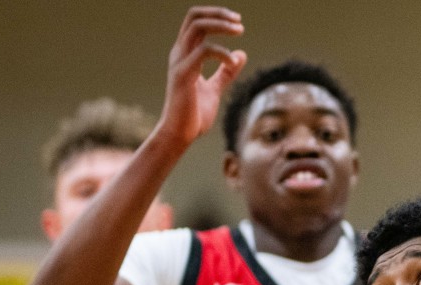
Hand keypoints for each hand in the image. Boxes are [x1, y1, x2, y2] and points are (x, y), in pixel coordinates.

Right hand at [159, 6, 248, 146]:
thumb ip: (226, 73)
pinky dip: (221, 52)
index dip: (216, 16)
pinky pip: (203, 51)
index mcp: (185, 54)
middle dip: (219, 14)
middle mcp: (179, 53)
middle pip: (194, 17)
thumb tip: (241, 54)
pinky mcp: (183, 74)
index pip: (196, 22)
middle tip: (239, 22)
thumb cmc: (194, 115)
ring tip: (240, 31)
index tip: (237, 22)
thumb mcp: (214, 89)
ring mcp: (179, 62)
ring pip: (197, 27)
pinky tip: (233, 62)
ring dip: (220, 25)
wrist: (180, 135)